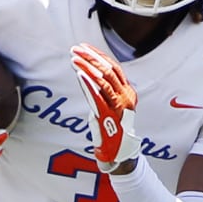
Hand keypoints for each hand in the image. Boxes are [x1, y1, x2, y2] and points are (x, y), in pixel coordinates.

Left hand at [70, 43, 140, 173]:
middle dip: (91, 57)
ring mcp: (120, 105)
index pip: (114, 67)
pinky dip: (89, 84)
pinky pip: (100, 96)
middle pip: (109, 69)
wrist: (119, 154)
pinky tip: (80, 74)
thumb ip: (101, 93)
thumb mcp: (108, 108)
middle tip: (75, 49)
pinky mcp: (111, 115)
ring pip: (105, 79)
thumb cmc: (111, 132)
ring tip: (74, 58)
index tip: (84, 47)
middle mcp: (126, 96)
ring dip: (88, 67)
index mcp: (128, 92)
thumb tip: (86, 77)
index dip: (98, 55)